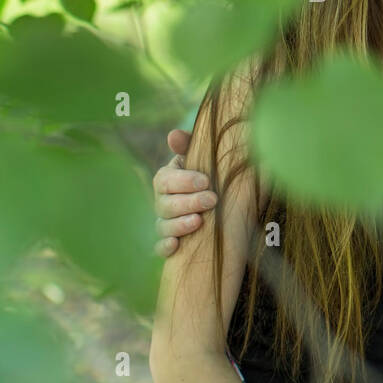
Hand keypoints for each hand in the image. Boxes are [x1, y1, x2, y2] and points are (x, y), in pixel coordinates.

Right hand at [152, 129, 215, 257]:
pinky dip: (165, 247)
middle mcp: (162, 202)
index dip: (184, 181)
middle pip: (165, 204)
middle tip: (212, 199)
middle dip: (188, 202)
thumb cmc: (209, 175)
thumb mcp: (202, 158)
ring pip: (163, 226)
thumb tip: (173, 135)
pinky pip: (160, 247)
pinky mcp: (170, 243)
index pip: (165, 180)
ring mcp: (164, 223)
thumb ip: (189, 144)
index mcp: (166, 180)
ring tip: (199, 221)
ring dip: (179, 225)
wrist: (222, 203)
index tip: (206, 181)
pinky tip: (176, 245)